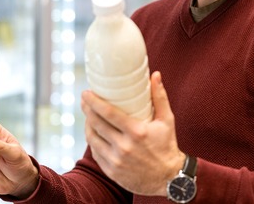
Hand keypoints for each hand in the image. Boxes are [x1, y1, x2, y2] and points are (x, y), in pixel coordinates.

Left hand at [82, 71, 185, 195]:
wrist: (168, 178)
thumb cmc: (167, 146)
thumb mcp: (167, 120)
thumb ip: (159, 97)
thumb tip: (155, 75)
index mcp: (137, 131)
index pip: (108, 113)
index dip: (93, 101)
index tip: (86, 93)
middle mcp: (124, 146)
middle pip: (96, 124)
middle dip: (87, 109)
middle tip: (84, 100)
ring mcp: (116, 160)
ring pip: (92, 138)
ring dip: (87, 125)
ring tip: (88, 115)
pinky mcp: (111, 171)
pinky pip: (95, 153)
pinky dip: (92, 141)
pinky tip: (93, 133)